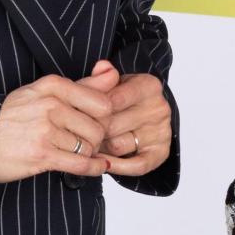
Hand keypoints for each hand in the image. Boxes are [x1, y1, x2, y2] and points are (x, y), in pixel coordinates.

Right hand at [0, 69, 119, 184]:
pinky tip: (96, 166)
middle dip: (96, 139)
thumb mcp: (45, 92)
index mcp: (53, 86)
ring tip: (75, 152)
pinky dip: (93, 168)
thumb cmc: (13, 116)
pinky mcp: (40, 155)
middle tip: (85, 141)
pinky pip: (80, 164)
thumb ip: (83, 84)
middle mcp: (50, 105)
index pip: (102, 103)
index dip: (104, 118)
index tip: (95, 123)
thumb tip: (112, 71)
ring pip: (89, 147)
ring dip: (87, 154)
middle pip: (98, 128)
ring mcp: (45, 131)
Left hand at [80, 62, 172, 177]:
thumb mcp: (107, 85)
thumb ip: (98, 79)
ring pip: (119, 145)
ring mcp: (162, 131)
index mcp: (149, 85)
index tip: (74, 116)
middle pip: (113, 125)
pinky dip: (116, 166)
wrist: (138, 112)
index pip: (113, 100)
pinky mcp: (161, 153)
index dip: (89, 111)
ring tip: (85, 145)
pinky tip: (100, 162)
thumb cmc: (117, 97)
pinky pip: (136, 165)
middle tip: (73, 135)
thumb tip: (101, 67)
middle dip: (90, 131)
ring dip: (99, 148)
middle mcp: (159, 107)